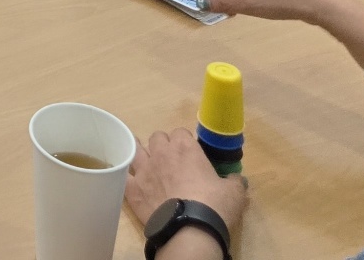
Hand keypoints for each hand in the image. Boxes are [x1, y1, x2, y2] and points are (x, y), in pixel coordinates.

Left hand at [126, 129, 247, 235]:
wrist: (190, 230)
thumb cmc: (214, 206)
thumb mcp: (233, 193)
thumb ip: (234, 181)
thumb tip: (238, 179)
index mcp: (185, 148)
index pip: (181, 133)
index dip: (185, 143)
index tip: (191, 155)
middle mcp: (161, 152)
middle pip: (157, 138)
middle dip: (164, 146)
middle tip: (172, 162)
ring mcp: (144, 169)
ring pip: (136, 149)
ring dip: (142, 154)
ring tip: (148, 164)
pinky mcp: (133, 188)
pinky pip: (124, 175)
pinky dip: (128, 176)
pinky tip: (133, 181)